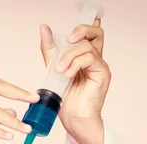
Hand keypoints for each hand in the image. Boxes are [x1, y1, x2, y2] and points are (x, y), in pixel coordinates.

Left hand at [40, 20, 109, 138]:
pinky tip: (68, 74)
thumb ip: (50, 50)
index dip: (87, 24)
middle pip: (96, 33)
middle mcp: (94, 60)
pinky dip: (76, 64)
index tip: (81, 22)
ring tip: (60, 70)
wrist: (73, 119)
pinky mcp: (102, 74)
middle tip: (68, 40)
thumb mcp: (53, 70)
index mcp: (84, 58)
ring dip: (69, 56)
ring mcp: (99, 66)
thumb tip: (44, 28)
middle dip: (81, 30)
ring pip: (88, 46)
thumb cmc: (65, 99)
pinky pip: (90, 58)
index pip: (90, 34)